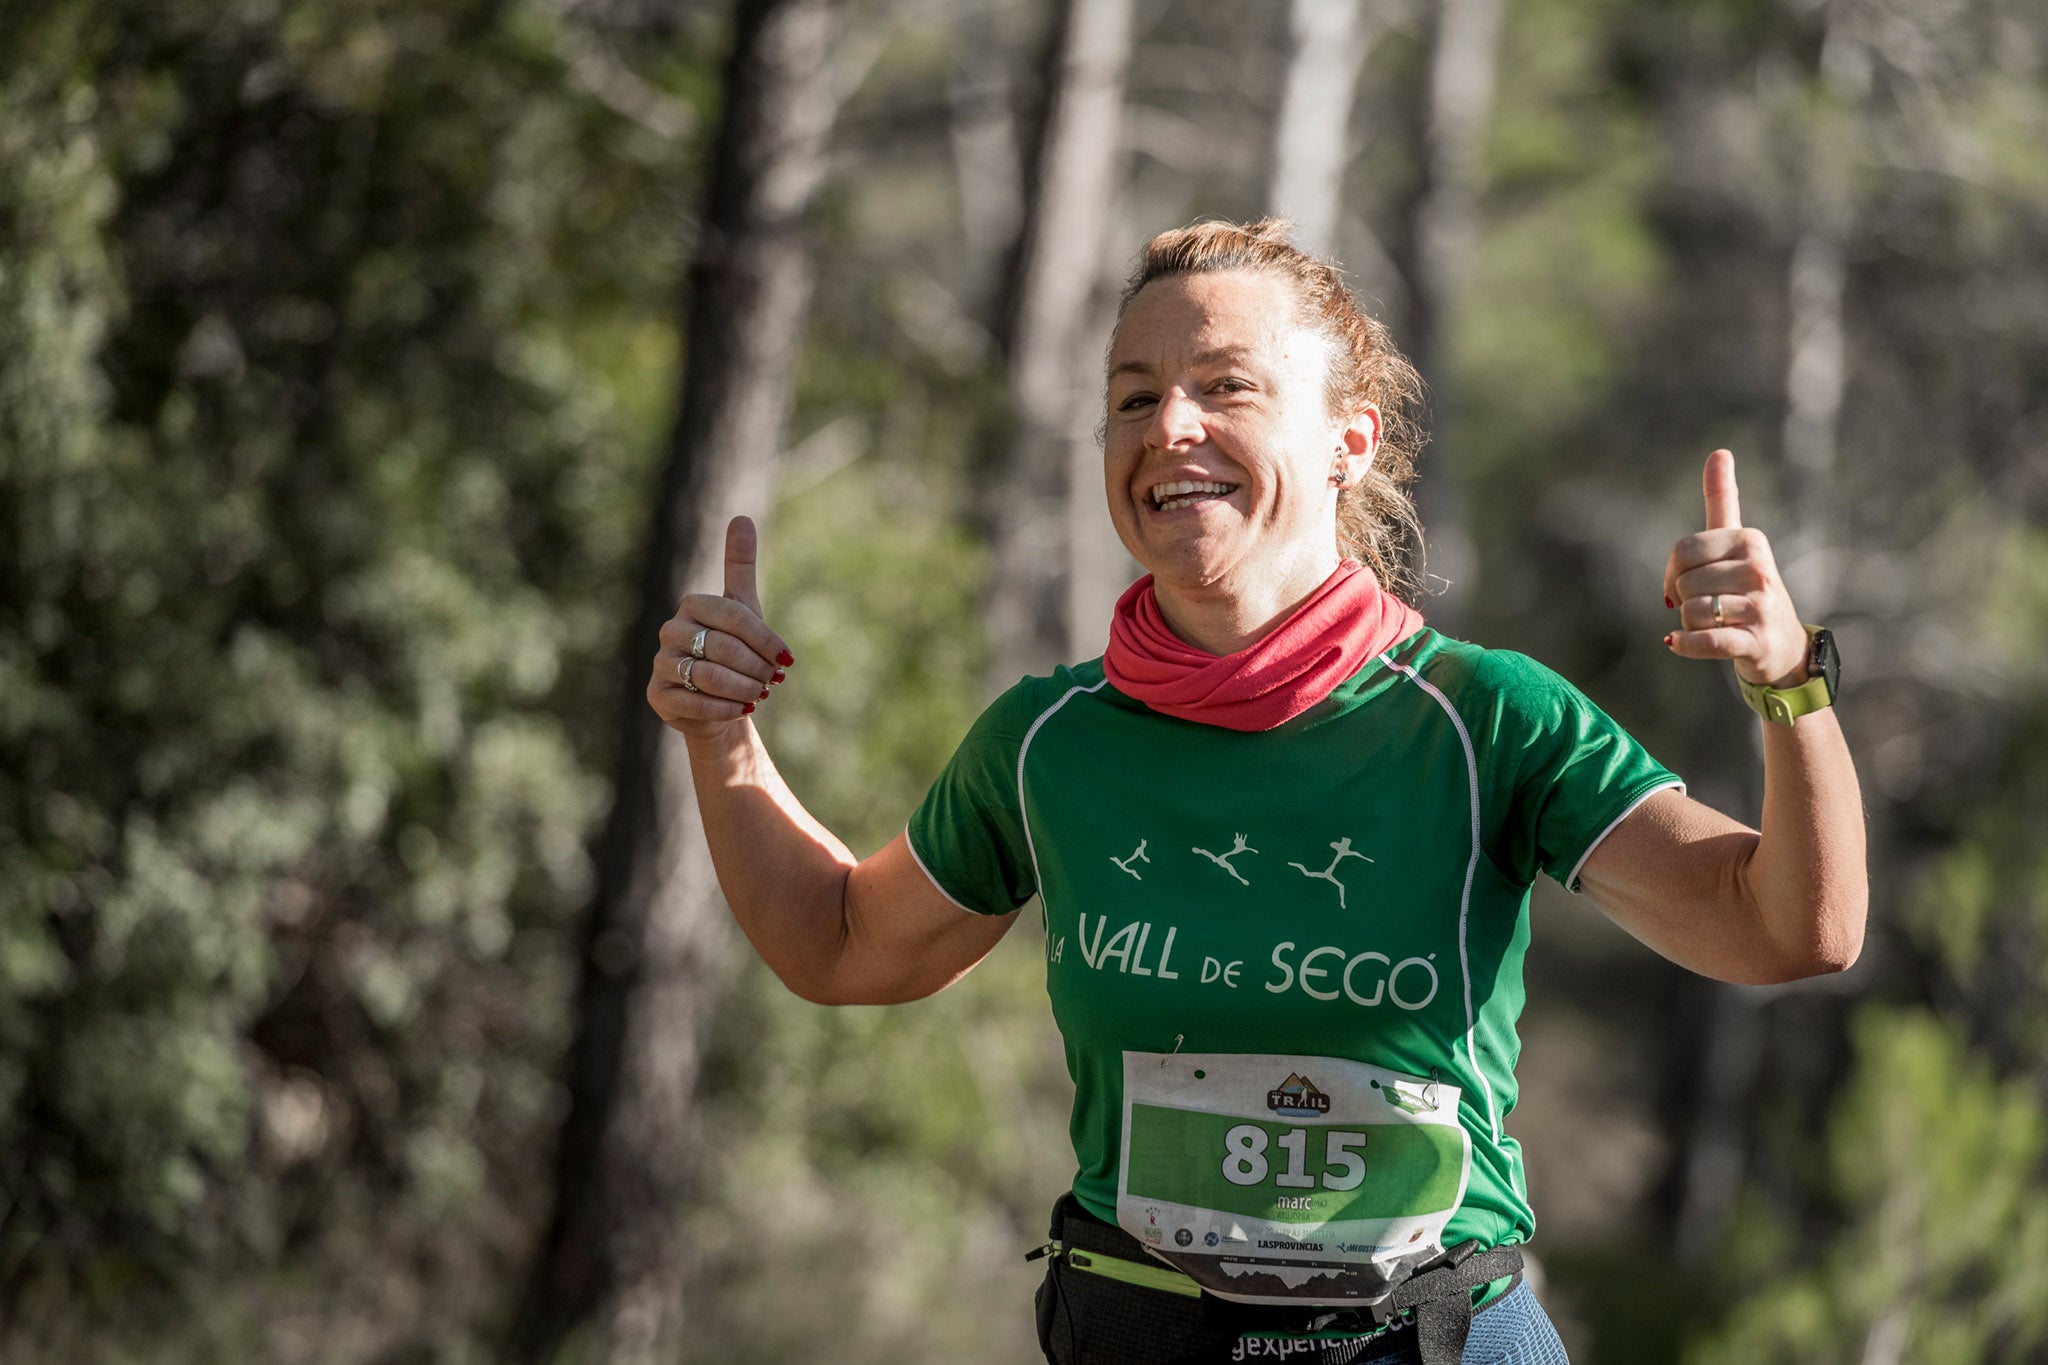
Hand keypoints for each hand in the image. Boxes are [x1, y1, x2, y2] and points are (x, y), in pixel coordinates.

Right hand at [647, 516, 795, 733]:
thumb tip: (741, 517)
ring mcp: (660, 663)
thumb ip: (740, 565)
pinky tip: (743, 709)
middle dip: (756, 668)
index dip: (765, 641)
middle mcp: (670, 631)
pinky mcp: (657, 695)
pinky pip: (695, 703)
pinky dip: (726, 708)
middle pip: (723, 649)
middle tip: (773, 681)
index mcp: (693, 605)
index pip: (735, 618)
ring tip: (759, 694)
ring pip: (709, 676)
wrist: (717, 700)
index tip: (786, 659)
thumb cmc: (733, 651)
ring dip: (744, 688)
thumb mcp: (742, 608)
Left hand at [1662, 450, 1810, 688]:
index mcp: (1750, 541)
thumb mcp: (1737, 543)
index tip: (1689, 581)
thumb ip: (1723, 499)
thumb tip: (1719, 451)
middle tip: (1710, 606)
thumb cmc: (1748, 590)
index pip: (1682, 550)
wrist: (1781, 647)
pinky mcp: (1755, 640)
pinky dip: (1684, 644)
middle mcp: (1759, 569)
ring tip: (1714, 624)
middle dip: (1684, 599)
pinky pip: (1705, 640)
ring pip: (1690, 612)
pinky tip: (1677, 642)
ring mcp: (1760, 606)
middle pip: (1684, 582)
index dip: (1673, 571)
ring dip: (1689, 624)